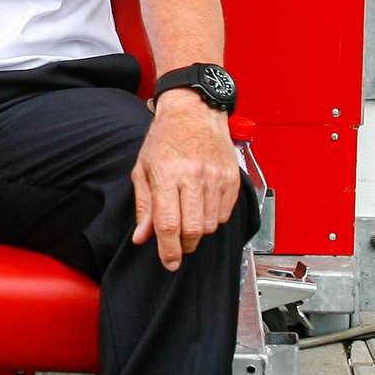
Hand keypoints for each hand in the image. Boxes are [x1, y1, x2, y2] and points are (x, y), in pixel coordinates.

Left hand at [131, 89, 239, 270]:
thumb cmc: (164, 139)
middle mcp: (193, 176)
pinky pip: (225, 214)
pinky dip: (213, 219)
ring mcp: (216, 178)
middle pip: (193, 229)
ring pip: (211, 224)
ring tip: (188, 220)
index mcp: (167, 174)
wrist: (194, 112)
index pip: (168, 223)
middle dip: (184, 245)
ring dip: (199, 232)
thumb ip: (144, 206)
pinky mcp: (232, 179)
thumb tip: (142, 237)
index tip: (169, 262)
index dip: (168, 249)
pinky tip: (202, 208)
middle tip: (177, 245)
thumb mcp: (143, 169)